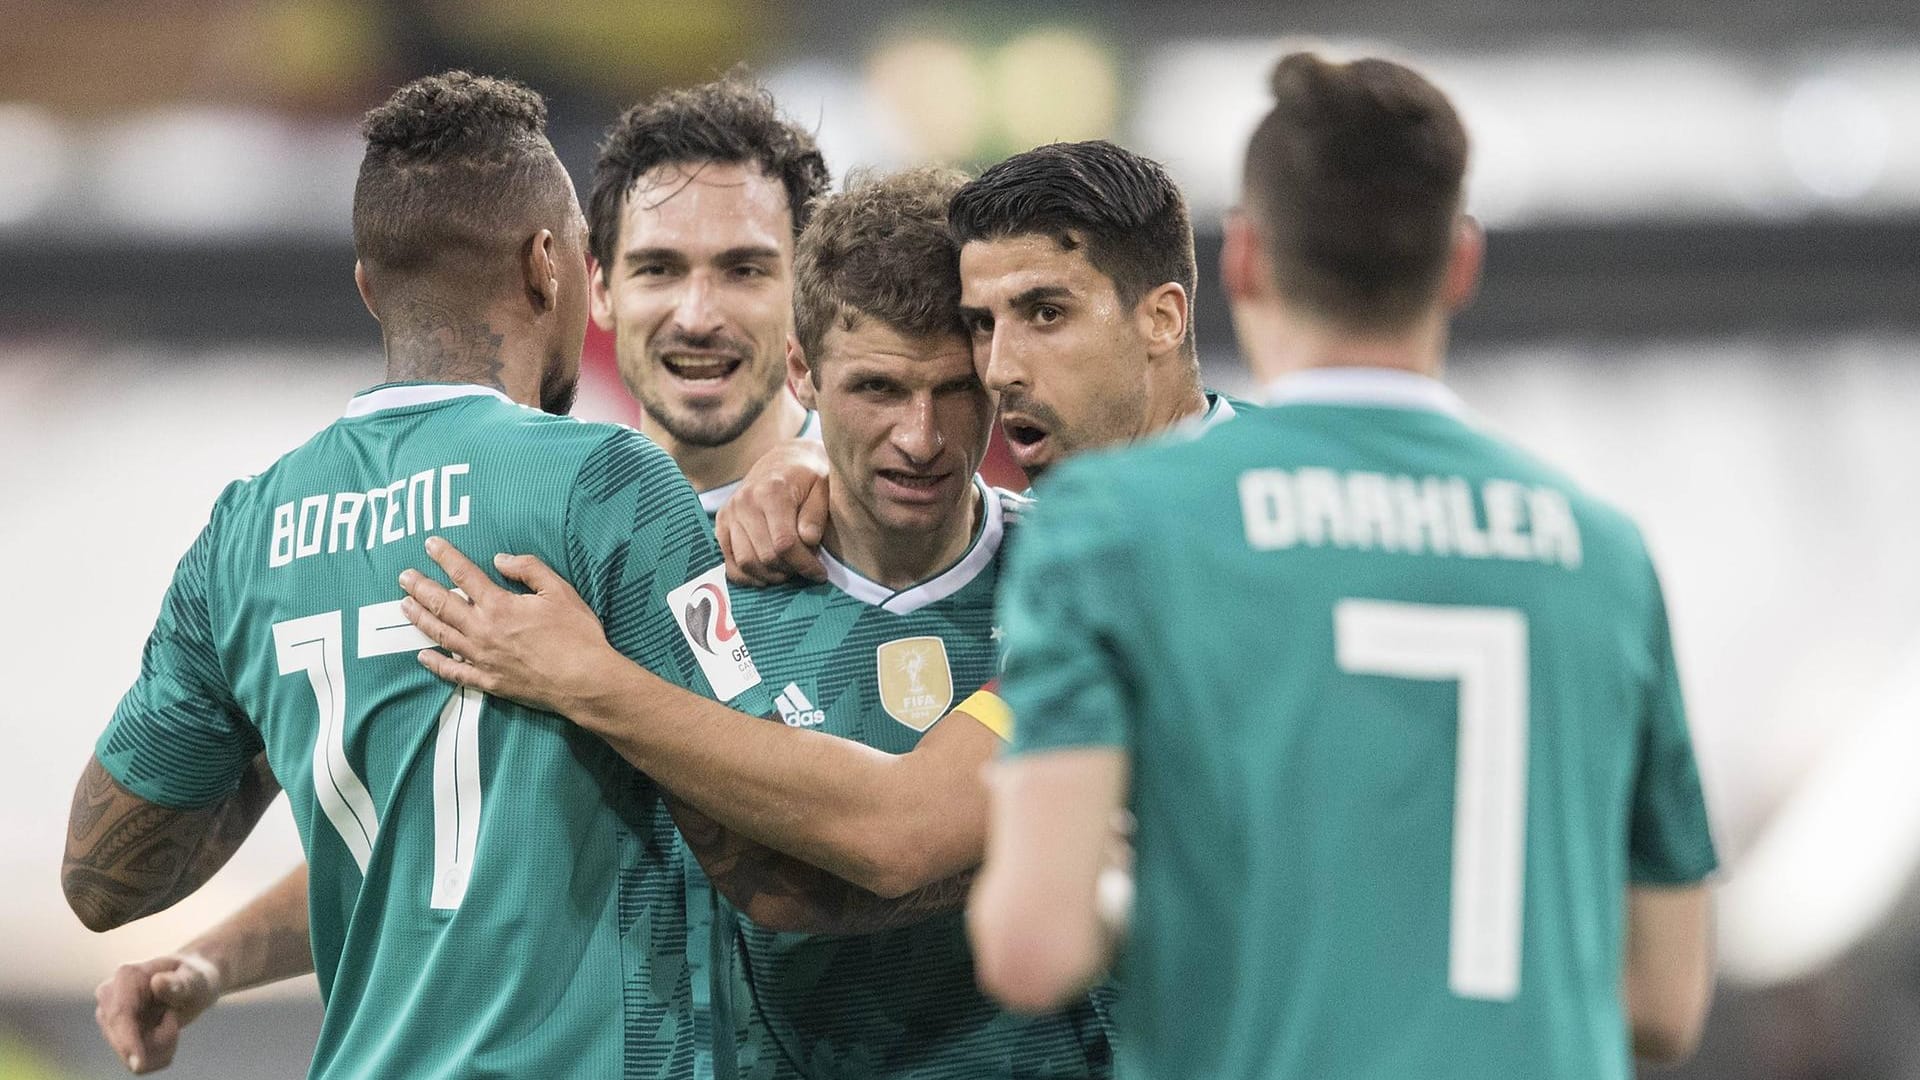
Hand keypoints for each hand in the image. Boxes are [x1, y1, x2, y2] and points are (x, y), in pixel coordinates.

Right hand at [94, 952, 221, 1073]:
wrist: (190, 985)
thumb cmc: (195, 979)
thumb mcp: (196, 981)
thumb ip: (179, 984)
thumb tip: (157, 981)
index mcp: (127, 976)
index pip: (121, 1015)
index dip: (128, 1041)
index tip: (139, 1066)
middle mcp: (109, 996)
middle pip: (123, 1039)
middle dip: (158, 1040)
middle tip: (175, 1017)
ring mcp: (108, 1016)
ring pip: (129, 1054)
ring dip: (159, 1046)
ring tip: (171, 1018)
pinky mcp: (114, 1034)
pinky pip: (134, 1060)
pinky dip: (156, 1053)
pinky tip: (164, 1031)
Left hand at [398, 537, 617, 716]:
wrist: (584, 681)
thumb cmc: (577, 635)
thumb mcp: (559, 591)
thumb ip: (528, 569)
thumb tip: (499, 559)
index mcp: (499, 606)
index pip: (464, 575)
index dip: (445, 557)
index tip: (430, 544)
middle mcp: (483, 631)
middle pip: (442, 604)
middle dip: (420, 587)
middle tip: (403, 576)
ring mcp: (482, 658)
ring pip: (441, 635)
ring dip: (420, 618)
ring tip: (404, 605)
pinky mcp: (488, 681)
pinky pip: (454, 671)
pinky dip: (435, 663)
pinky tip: (423, 655)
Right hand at [715, 438, 831, 585]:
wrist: (783, 460)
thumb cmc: (807, 476)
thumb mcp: (823, 488)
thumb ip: (816, 515)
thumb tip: (808, 541)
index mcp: (771, 491)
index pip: (785, 543)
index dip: (804, 564)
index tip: (819, 573)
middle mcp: (745, 502)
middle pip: (765, 556)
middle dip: (789, 570)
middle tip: (805, 570)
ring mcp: (730, 513)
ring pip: (746, 562)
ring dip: (770, 576)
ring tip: (788, 571)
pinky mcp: (721, 524)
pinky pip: (729, 562)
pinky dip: (747, 576)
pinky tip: (767, 575)